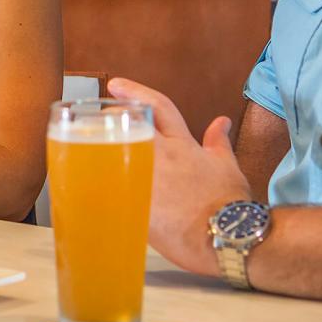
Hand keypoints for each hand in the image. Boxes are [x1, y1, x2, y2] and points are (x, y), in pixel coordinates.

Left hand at [108, 78, 250, 276]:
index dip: (135, 91)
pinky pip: (110, 192)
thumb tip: (221, 123)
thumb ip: (219, 142)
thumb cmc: (230, 203)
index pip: (158, 107)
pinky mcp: (137, 209)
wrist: (226, 237)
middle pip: (128, 126)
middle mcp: (161, 158)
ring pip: (112, 156)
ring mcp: (146, 183)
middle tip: (103, 119)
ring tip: (91, 150)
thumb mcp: (228, 165)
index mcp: (182, 145)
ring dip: (99, 149)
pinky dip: (99, 187)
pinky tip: (90, 188)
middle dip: (112, 118)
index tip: (115, 84)